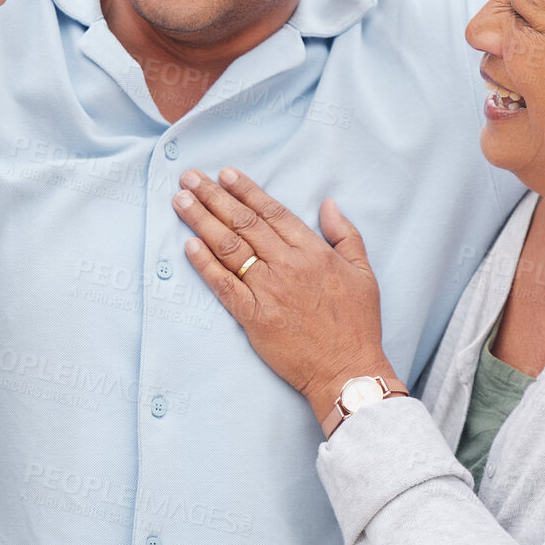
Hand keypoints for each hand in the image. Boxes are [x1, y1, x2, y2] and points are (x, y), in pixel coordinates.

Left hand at [173, 167, 397, 423]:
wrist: (347, 370)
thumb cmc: (357, 324)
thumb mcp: (363, 273)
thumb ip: (345, 235)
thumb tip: (328, 204)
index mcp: (313, 252)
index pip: (273, 212)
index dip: (246, 191)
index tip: (225, 174)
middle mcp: (288, 266)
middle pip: (244, 223)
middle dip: (214, 197)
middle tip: (190, 178)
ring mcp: (268, 291)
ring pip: (229, 248)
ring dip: (201, 221)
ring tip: (181, 201)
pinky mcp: (253, 317)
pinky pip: (223, 285)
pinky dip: (204, 264)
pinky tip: (188, 245)